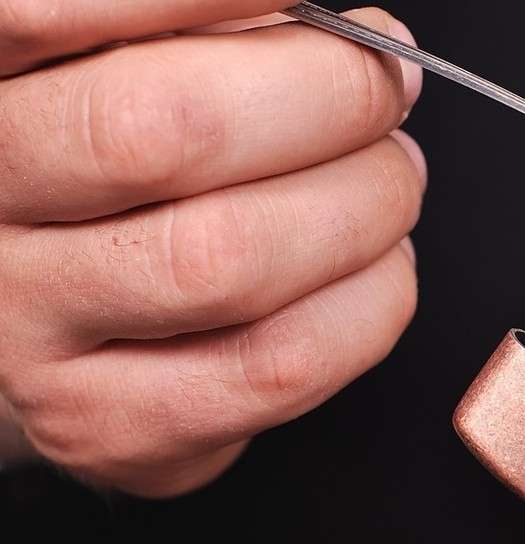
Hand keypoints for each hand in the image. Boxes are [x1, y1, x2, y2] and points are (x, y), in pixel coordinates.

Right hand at [0, 4, 424, 495]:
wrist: (63, 339)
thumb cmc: (121, 184)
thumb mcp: (125, 75)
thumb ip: (206, 39)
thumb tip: (352, 36)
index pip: (44, 13)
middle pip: (164, 131)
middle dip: (325, 96)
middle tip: (386, 89)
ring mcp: (28, 329)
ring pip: (230, 259)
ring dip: (362, 206)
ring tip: (392, 179)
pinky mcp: (109, 425)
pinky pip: (280, 363)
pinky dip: (370, 304)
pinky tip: (380, 268)